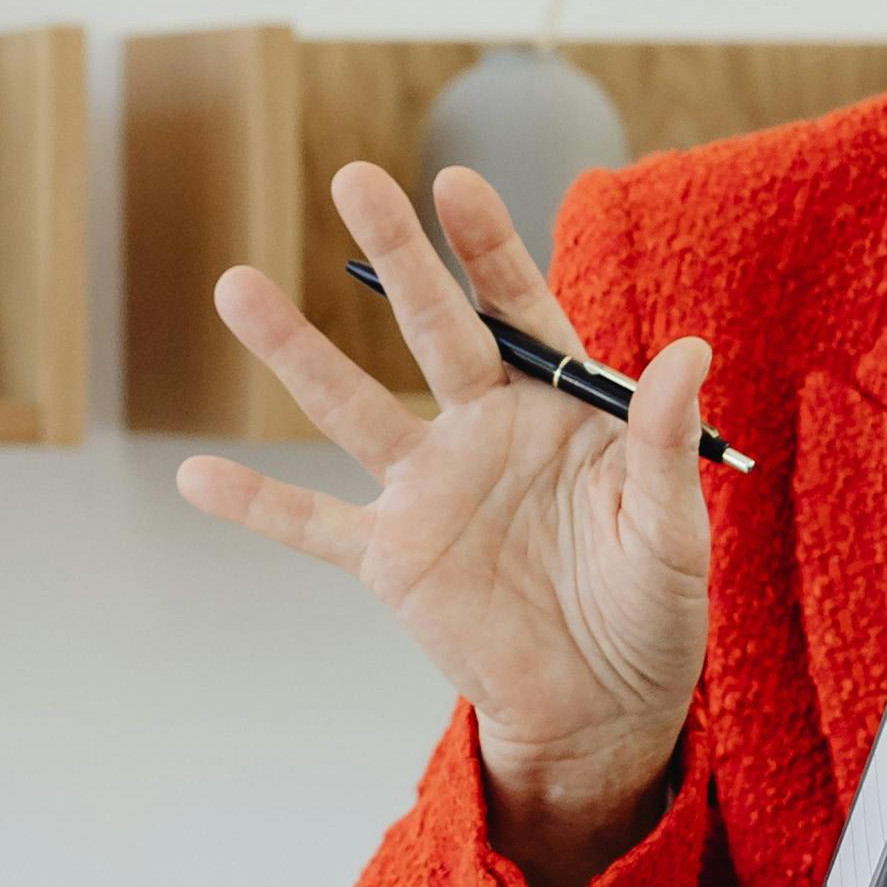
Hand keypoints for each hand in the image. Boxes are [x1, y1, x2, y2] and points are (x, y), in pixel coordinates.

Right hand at [170, 162, 714, 886]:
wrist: (602, 707)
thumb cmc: (650, 608)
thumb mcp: (671, 528)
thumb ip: (666, 442)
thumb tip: (690, 352)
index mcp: (559, 407)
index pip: (519, 309)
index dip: (487, 248)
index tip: (454, 182)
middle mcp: (484, 429)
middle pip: (432, 329)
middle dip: (396, 256)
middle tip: (354, 179)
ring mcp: (429, 489)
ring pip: (352, 407)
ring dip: (294, 350)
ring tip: (236, 286)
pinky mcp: (391, 558)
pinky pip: (311, 525)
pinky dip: (254, 504)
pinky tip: (195, 478)